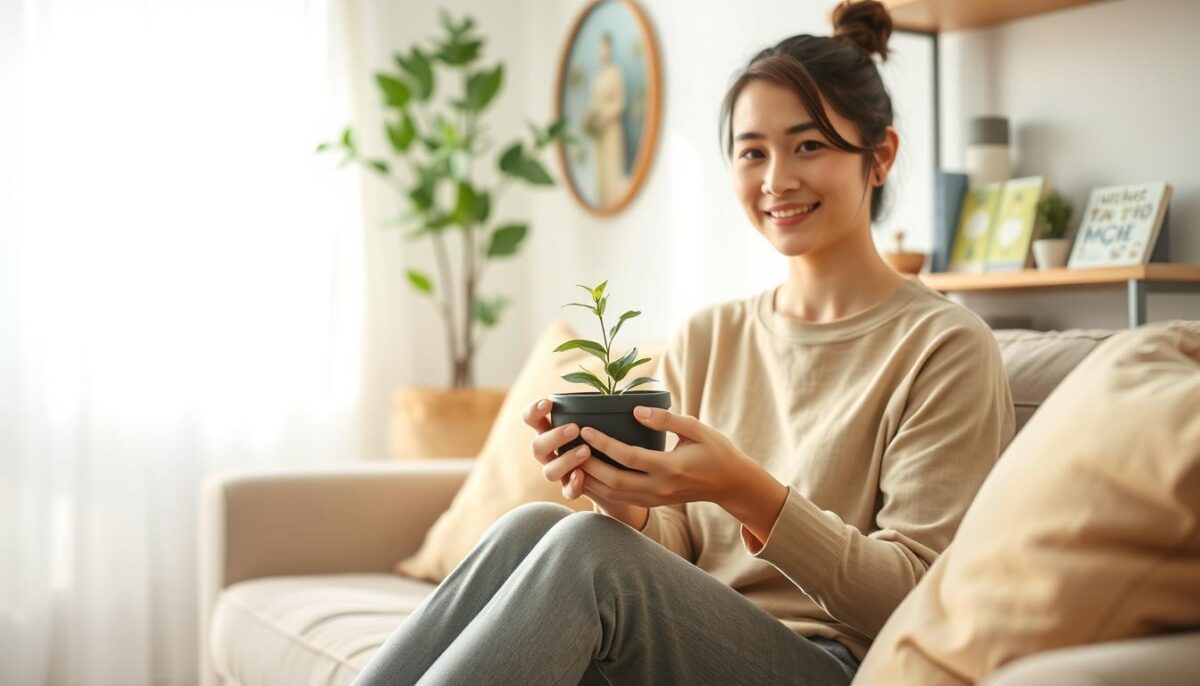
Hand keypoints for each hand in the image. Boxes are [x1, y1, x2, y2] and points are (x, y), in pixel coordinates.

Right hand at [523, 398, 648, 529]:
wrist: (622, 474)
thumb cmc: (611, 437)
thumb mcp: (606, 421)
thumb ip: (606, 410)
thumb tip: (634, 405)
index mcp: (552, 429)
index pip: (532, 418)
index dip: (534, 411)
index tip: (548, 403)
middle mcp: (551, 452)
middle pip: (537, 447)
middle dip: (553, 437)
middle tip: (574, 428)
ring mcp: (560, 472)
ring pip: (549, 471)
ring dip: (565, 460)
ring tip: (586, 451)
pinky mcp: (573, 489)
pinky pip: (567, 491)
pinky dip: (573, 484)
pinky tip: (582, 476)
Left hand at [577, 406, 788, 543]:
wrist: (731, 484)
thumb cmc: (716, 451)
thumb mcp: (697, 429)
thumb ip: (666, 419)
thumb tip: (635, 410)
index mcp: (671, 468)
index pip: (629, 457)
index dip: (604, 444)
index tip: (585, 430)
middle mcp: (660, 488)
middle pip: (614, 481)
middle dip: (588, 465)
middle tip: (569, 447)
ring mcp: (656, 499)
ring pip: (614, 494)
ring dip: (590, 479)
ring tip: (570, 461)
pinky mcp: (653, 503)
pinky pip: (621, 498)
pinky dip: (601, 488)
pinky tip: (586, 474)